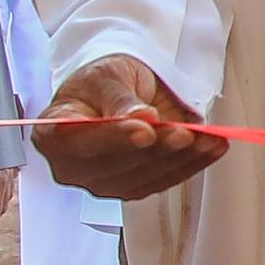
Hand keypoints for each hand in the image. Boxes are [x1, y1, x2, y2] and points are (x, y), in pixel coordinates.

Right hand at [39, 55, 226, 199]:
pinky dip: (190, 165)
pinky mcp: (131, 188)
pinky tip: (210, 149)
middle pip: (116, 164)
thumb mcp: (105, 76)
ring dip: (180, 158)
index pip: (79, 142)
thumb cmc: (100, 83)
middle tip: (184, 133)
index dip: (113, 138)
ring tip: (207, 140)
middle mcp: (73, 168)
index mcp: (53, 136)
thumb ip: (119, 98)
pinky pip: (162, 181)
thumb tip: (140, 116)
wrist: (115, 92)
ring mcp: (102, 184)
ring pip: (143, 175)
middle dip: (155, 149)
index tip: (144, 130)